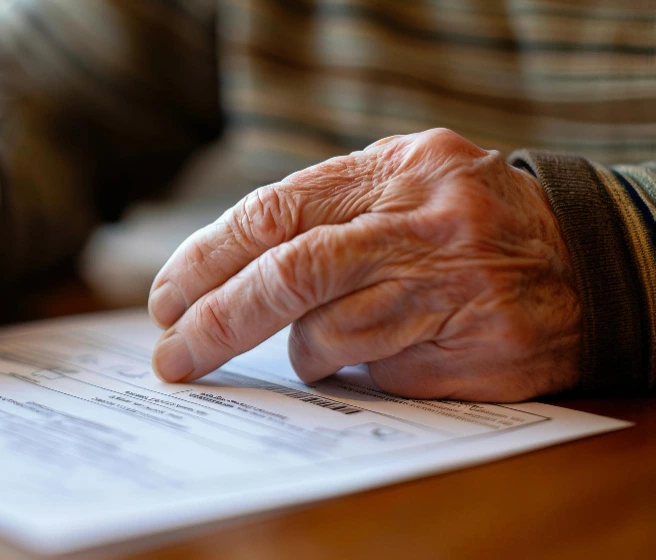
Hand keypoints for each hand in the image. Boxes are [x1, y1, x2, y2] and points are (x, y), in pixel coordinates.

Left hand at [147, 129, 580, 401]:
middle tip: (174, 354)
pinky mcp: (475, 347)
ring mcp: (453, 287)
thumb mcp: (402, 182)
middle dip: (218, 319)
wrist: (587, 260)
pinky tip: (379, 350)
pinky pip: (380, 369)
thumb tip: (223, 268)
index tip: (167, 299)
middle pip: (291, 273)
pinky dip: (357, 366)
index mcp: (394, 170)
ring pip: (331, 332)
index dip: (208, 258)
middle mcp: (422, 222)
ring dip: (303, 348)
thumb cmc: (464, 222)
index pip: (275, 212)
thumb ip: (326, 210)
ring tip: (317, 342)